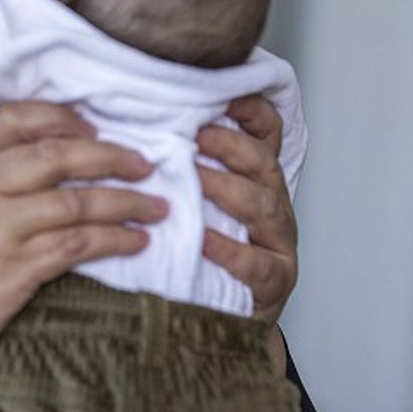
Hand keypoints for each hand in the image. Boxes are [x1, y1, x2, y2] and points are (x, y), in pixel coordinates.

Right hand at [0, 101, 165, 370]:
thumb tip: (63, 156)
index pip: (12, 120)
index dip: (59, 117)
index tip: (94, 126)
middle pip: (55, 156)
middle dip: (109, 156)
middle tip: (144, 163)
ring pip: (76, 202)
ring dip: (126, 202)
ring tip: (155, 207)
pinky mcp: (13, 270)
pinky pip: (77, 245)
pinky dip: (114, 240)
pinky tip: (135, 241)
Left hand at [195, 94, 297, 325]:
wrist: (218, 318)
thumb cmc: (200, 252)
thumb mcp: (193, 200)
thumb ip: (178, 163)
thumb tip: (134, 121)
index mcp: (257, 178)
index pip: (266, 132)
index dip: (251, 110)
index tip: (223, 93)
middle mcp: (273, 203)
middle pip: (262, 162)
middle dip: (230, 144)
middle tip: (196, 134)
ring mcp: (278, 243)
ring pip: (261, 206)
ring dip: (226, 188)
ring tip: (194, 178)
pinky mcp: (275, 282)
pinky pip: (256, 264)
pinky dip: (230, 250)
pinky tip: (203, 241)